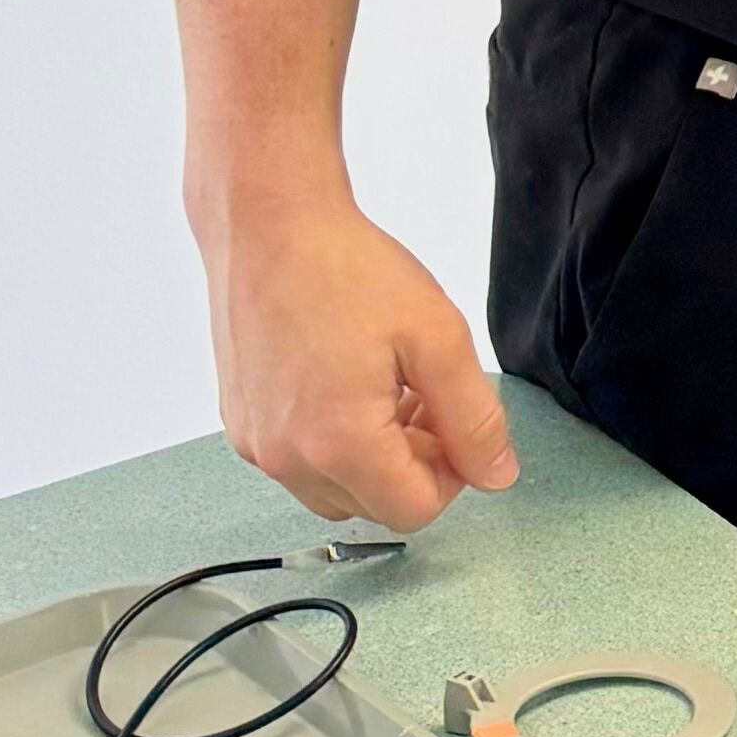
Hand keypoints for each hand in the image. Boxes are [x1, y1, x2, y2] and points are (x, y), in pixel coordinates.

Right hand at [204, 188, 520, 529]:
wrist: (267, 226)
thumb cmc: (347, 270)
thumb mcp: (438, 338)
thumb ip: (474, 417)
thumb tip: (496, 474)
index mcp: (338, 445)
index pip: (414, 511)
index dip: (453, 474)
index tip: (458, 424)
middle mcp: (286, 459)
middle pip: (374, 505)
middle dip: (414, 464)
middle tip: (427, 396)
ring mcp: (255, 444)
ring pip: (335, 489)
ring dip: (375, 456)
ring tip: (390, 387)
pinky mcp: (239, 422)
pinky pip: (299, 462)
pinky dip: (333, 442)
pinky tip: (348, 381)